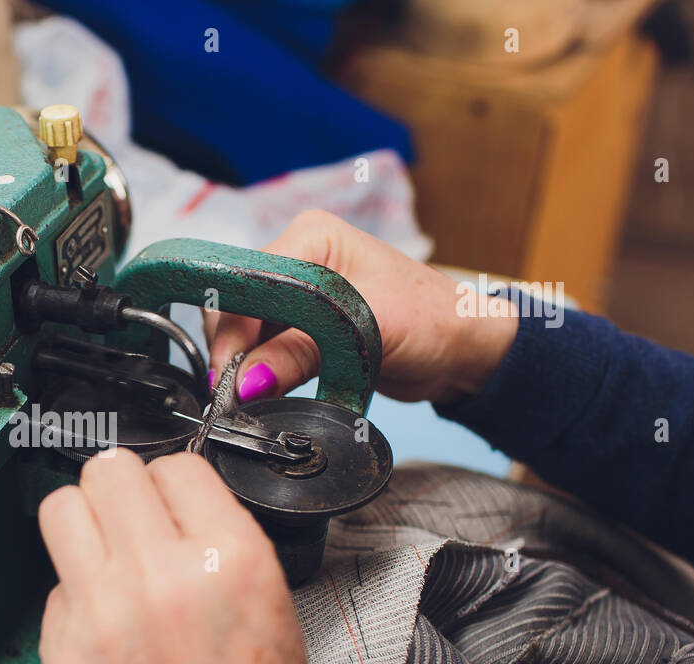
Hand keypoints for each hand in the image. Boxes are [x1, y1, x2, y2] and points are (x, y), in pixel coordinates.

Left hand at [37, 449, 320, 663]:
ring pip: (61, 508)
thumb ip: (220, 544)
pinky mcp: (63, 653)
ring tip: (108, 556)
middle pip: (109, 470)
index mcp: (230, 561)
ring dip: (86, 523)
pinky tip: (106, 625)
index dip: (175, 485)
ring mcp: (103, 614)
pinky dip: (76, 595)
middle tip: (133, 520)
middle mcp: (161, 577)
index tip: (174, 504)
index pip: (177, 466)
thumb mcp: (274, 610)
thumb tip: (173, 505)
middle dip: (123, 490)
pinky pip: (54, 586)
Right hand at [207, 209, 517, 405]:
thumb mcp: (363, 333)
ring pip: (247, 332)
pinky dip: (264, 373)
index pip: (247, 282)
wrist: (465, 349)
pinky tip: (269, 390)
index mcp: (310, 237)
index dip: (232, 330)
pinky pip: (265, 349)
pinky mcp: (303, 327)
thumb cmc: (433, 320)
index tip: (229, 375)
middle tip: (238, 395)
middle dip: (236, 352)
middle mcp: (297, 259)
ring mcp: (298, 295)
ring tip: (254, 396)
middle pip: (239, 307)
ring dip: (248, 366)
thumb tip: (245, 382)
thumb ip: (298, 353)